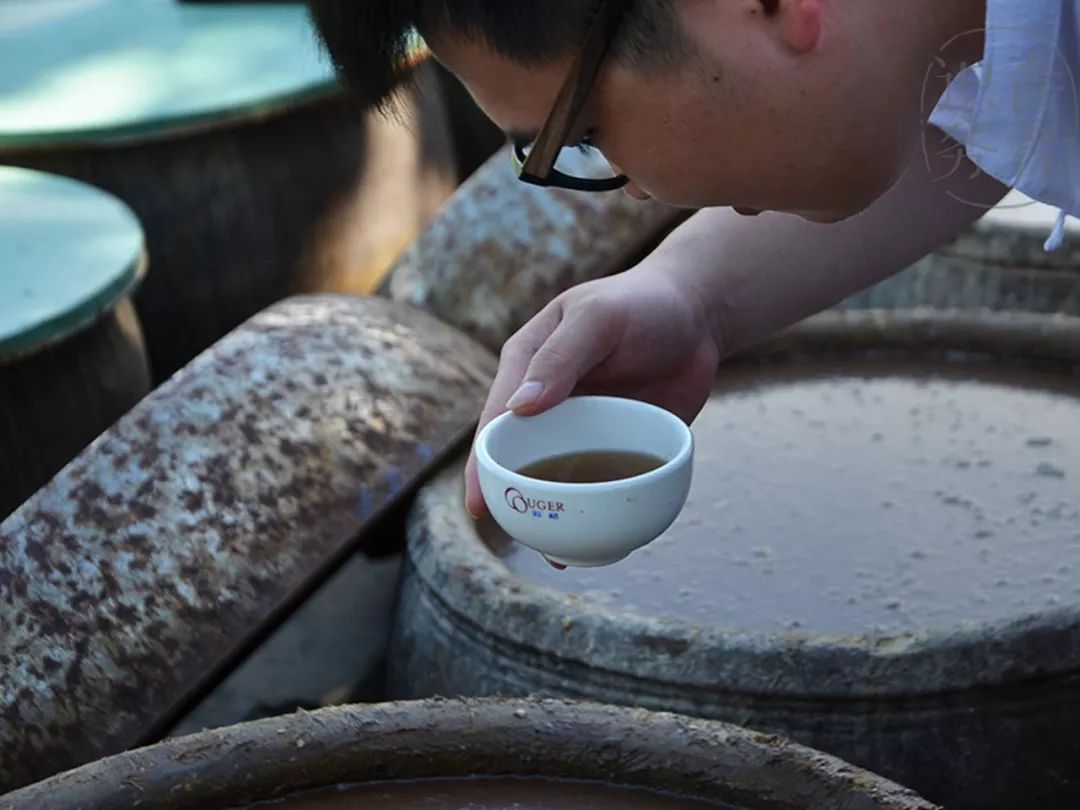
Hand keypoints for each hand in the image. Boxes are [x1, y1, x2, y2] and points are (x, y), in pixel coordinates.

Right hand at [464, 264, 720, 517]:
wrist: (699, 313)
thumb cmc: (640, 303)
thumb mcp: (597, 319)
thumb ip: (560, 359)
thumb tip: (520, 411)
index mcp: (527, 367)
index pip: (496, 423)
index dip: (483, 466)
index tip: (479, 505)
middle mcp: (549, 402)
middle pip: (522, 458)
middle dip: (515, 499)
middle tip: (518, 536)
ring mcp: (583, 426)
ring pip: (561, 478)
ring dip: (556, 513)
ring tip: (558, 554)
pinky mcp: (618, 443)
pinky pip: (603, 482)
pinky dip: (599, 509)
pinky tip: (600, 541)